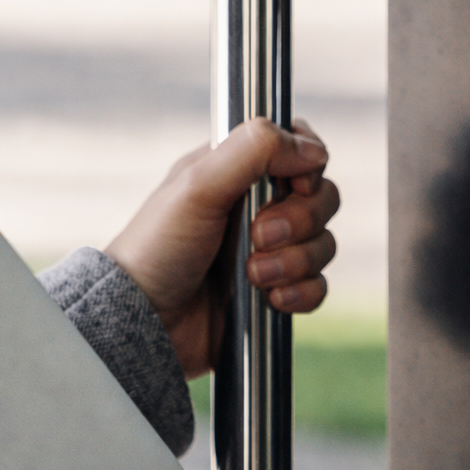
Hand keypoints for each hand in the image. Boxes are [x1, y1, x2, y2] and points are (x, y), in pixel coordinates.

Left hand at [105, 117, 339, 377]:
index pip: (301, 150)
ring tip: (253, 275)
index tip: (292, 184)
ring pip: (323, 243)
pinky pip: (317, 286)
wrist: (146, 321)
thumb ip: (253, 150)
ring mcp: (271, 251)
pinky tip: (270, 298)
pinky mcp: (275, 291)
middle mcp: (259, 207)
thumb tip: (312, 148)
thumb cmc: (157, 247)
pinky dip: (301, 292)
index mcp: (238, 170)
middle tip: (258, 236)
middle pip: (322, 197)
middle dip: (300, 220)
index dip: (308, 166)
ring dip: (295, 260)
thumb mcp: (197, 185)